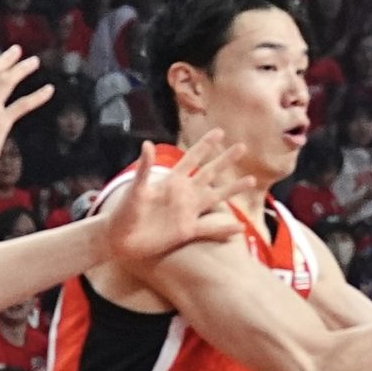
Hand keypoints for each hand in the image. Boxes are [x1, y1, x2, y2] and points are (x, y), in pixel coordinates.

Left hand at [103, 134, 249, 262]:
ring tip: (251, 181)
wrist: (120, 238)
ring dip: (233, 190)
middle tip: (242, 147)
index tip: (220, 131)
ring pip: (216, 198)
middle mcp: (183, 194)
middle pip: (209, 173)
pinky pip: (210, 229)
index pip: (192, 159)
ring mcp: (187, 212)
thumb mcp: (136, 189)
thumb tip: (147, 144)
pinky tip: (241, 227)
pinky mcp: (187, 231)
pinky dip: (226, 229)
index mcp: (171, 181)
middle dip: (225, 160)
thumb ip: (144, 168)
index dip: (205, 146)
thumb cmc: (124, 211)